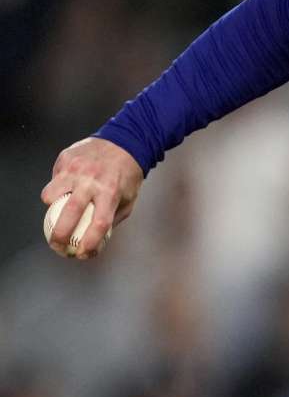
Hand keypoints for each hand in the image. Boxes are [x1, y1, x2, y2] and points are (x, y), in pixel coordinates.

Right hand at [41, 138, 142, 258]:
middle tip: (57, 246)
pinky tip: (67, 187)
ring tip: (59, 210)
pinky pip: (54, 179)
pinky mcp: (65, 159)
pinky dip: (57, 187)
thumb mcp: (129, 198)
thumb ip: (112, 219)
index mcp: (111, 192)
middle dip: (58, 236)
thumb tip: (94, 241)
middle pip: (68, 213)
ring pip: (50, 195)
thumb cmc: (127, 176)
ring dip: (51, 207)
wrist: (125, 142)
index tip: (82, 254)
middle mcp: (91, 181)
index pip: (99, 224)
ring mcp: (75, 168)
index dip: (89, 244)